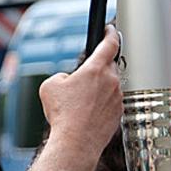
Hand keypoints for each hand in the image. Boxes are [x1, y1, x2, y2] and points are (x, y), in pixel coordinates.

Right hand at [38, 26, 121, 154]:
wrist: (76, 141)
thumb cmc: (63, 114)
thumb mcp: (51, 85)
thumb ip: (63, 75)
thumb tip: (71, 79)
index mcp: (96, 69)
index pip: (110, 44)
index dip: (111, 34)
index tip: (111, 30)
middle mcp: (111, 81)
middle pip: (109, 66)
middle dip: (98, 68)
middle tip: (84, 78)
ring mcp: (118, 97)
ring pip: (110, 85)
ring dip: (99, 88)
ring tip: (81, 102)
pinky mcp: (120, 112)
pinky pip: (112, 101)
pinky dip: (102, 103)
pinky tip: (89, 112)